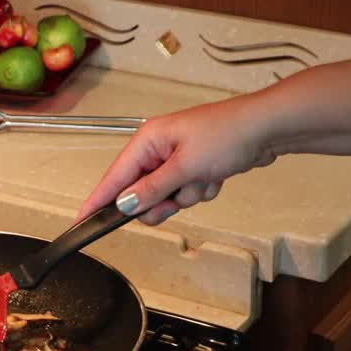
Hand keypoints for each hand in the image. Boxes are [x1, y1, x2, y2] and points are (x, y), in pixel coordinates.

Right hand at [77, 97, 277, 225]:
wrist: (268, 128)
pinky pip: (186, 193)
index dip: (98, 201)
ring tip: (204, 178)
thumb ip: (151, 189)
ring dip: (186, 196)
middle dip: (160, 202)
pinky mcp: (194, 167)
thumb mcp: (185, 167)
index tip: (82, 221)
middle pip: (139, 193)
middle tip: (175, 199)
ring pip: (166, 197)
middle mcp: (158, 149)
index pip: (113, 177)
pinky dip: (201, 190)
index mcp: (147, 140)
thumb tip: (124, 205)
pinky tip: (216, 176)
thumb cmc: (228, 134)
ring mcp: (177, 159)